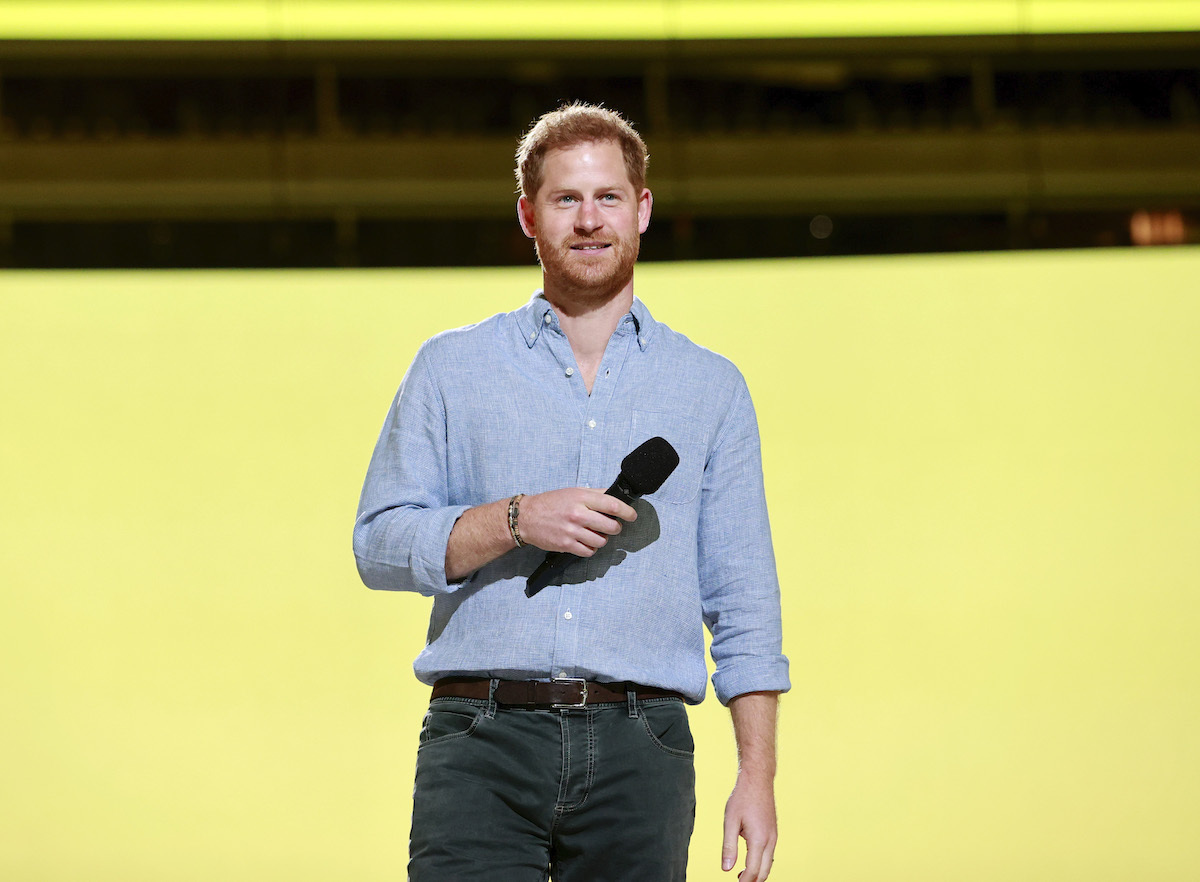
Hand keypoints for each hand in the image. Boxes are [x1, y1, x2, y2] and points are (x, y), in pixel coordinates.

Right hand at [518, 487, 636, 555]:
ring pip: (601, 541)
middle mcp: (578, 514)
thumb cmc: (551, 503)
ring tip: (595, 534)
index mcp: (581, 498)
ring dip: (602, 539)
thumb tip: (615, 497)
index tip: (632, 515)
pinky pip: (589, 551)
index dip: (627, 512)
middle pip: (611, 526)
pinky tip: (586, 542)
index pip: (612, 505)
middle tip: (612, 526)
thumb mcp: (573, 491)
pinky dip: (591, 548)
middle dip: (616, 528)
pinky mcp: (566, 545)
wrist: (526, 517)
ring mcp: (572, 531)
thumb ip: (595, 494)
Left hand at [722, 773, 776, 881]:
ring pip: (768, 863)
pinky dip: (761, 862)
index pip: (753, 870)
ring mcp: (774, 836)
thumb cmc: (742, 798)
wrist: (758, 781)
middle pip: (764, 871)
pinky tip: (750, 860)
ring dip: (757, 872)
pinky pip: (770, 854)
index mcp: (758, 839)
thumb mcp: (730, 821)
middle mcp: (770, 840)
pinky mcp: (773, 832)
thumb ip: (728, 846)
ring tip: (742, 875)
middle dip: (753, 880)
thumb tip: (726, 868)